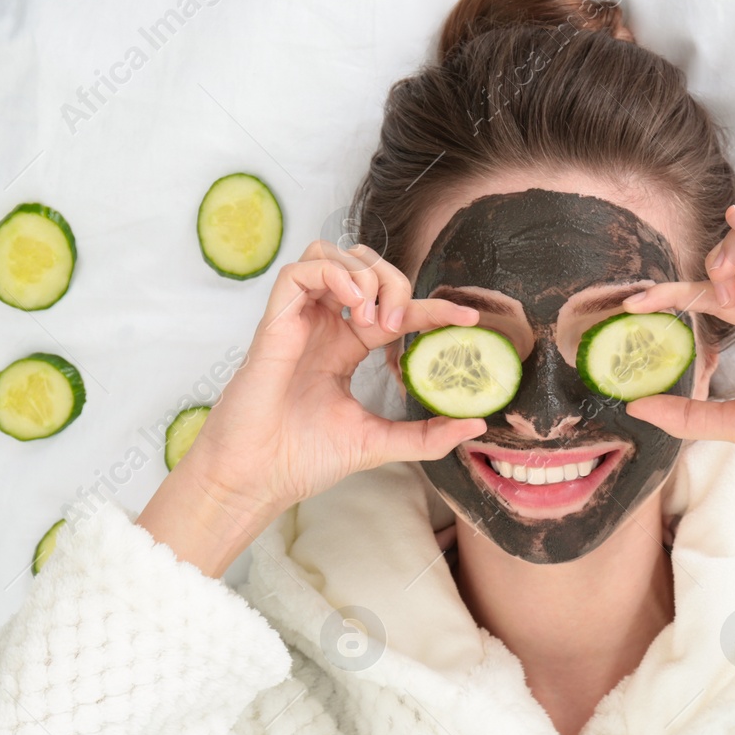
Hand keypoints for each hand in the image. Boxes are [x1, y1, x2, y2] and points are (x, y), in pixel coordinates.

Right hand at [136, 241, 485, 575]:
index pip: (395, 308)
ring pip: (333, 255)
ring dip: (366, 275)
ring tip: (375, 319)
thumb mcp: (379, 443)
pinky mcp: (274, 321)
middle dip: (396, 282)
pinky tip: (353, 304)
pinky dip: (334, 273)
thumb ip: (427, 434)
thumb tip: (476, 421)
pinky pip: (300, 270)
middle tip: (400, 325)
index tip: (468, 318)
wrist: (258, 479)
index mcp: (346, 347)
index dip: (433, 305)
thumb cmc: (303, 460)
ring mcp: (298, 321)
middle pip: (366, 267)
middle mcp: (323, 326)